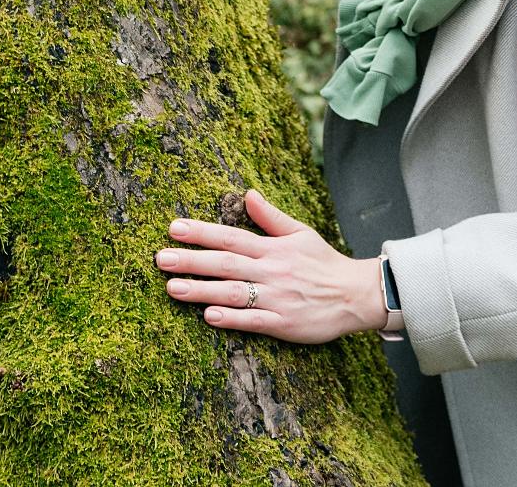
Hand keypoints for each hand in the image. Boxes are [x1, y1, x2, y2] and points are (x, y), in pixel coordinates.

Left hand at [156, 189, 386, 344]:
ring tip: (172, 288)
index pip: (231, 236)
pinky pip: (253, 320)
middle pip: (225, 263)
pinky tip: (208, 316)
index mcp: (273, 248)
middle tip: (160, 259)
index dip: (202, 233)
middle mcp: (271, 271)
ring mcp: (276, 297)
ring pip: (233, 293)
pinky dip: (231, 318)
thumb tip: (248, 194)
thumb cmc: (324, 263)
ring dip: (201, 290)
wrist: (356, 295)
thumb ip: (271, 217)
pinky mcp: (282, 323)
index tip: (174, 229)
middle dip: (191, 260)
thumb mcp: (301, 233)